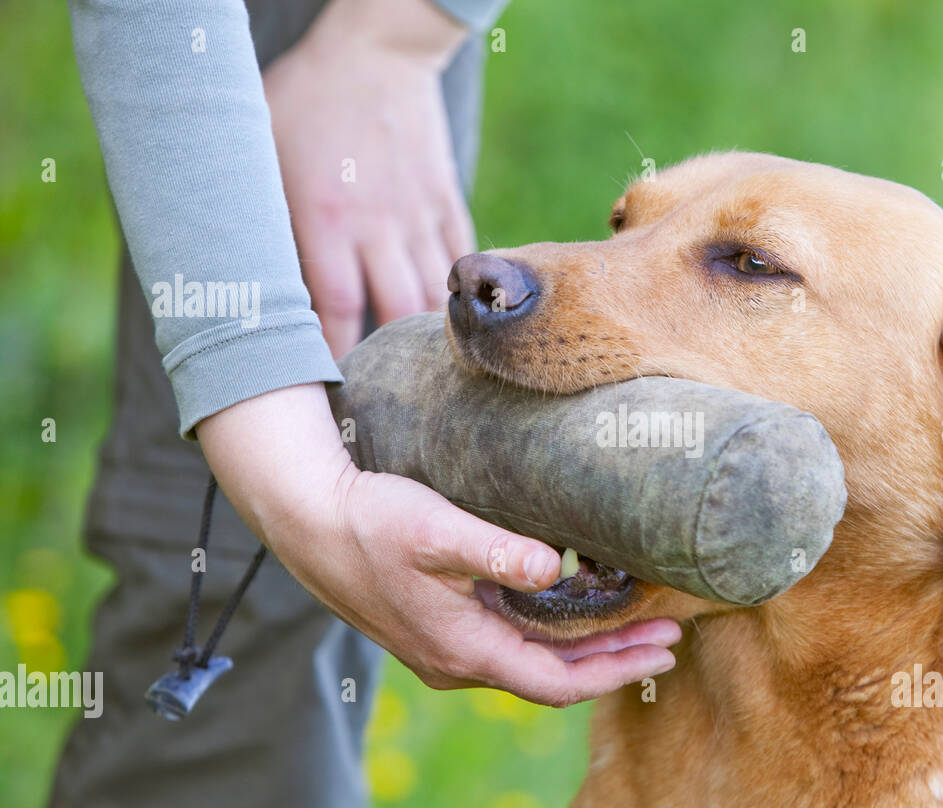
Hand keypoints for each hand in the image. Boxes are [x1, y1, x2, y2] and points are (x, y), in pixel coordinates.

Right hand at [196, 384, 680, 705]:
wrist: (308, 521)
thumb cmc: (371, 521)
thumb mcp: (435, 529)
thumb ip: (496, 551)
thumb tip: (554, 567)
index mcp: (464, 650)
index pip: (559, 682)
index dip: (615, 669)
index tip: (663, 647)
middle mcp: (459, 663)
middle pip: (554, 677)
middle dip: (615, 658)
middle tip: (670, 636)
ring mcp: (449, 650)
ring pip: (534, 661)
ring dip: (587, 646)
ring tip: (637, 621)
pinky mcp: (443, 629)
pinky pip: (512, 643)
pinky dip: (553, 631)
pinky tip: (578, 598)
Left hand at [263, 0, 475, 356]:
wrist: (376, 50)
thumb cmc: (304, 98)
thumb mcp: (260, 148)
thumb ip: (261, 214)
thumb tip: (244, 275)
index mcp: (326, 217)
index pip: (333, 308)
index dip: (332, 353)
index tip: (324, 384)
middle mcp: (378, 225)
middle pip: (395, 312)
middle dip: (388, 356)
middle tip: (374, 383)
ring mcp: (419, 214)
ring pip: (434, 294)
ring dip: (425, 334)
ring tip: (414, 366)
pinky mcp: (445, 201)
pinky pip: (459, 259)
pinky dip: (455, 292)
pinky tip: (447, 318)